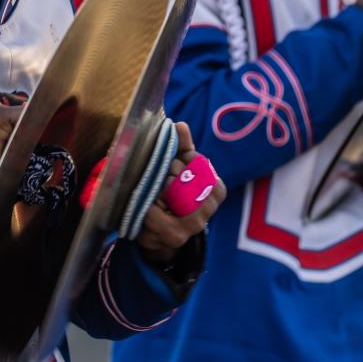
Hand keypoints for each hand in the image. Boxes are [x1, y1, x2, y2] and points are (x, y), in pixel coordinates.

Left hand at [135, 122, 225, 264]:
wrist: (159, 234)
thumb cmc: (172, 194)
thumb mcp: (179, 168)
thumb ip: (182, 147)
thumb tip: (179, 125)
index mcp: (216, 188)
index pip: (196, 161)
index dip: (181, 159)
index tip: (174, 164)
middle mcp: (209, 207)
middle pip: (180, 174)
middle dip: (165, 172)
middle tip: (160, 179)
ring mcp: (194, 224)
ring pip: (167, 191)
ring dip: (155, 189)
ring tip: (152, 193)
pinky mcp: (176, 236)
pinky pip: (155, 214)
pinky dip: (147, 208)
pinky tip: (146, 208)